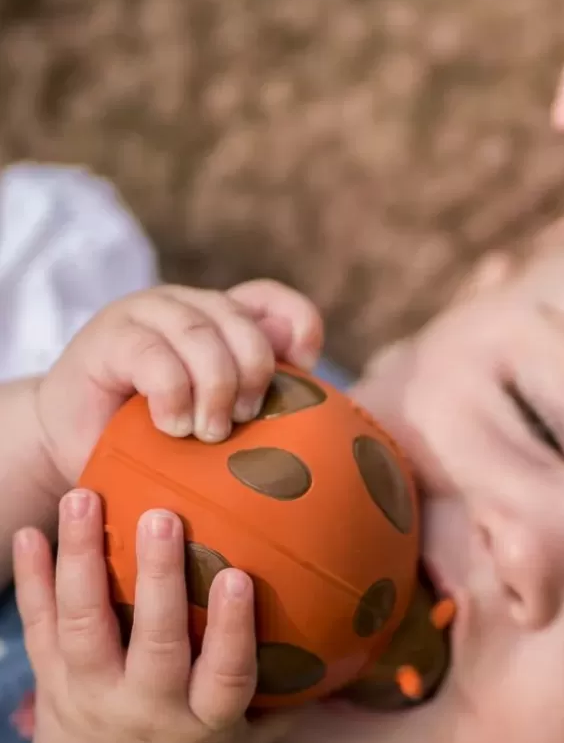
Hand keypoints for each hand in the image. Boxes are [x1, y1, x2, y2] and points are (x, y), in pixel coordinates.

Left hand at [12, 490, 288, 742]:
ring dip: (82, 559)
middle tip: (162, 515)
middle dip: (157, 577)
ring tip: (84, 498)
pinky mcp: (50, 690)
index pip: (224, 674)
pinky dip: (32, 580)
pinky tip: (30, 531)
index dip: (233, 626)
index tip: (240, 575)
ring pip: (84, 626)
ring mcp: (91, 698)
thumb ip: (288, 703)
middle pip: (153, 642)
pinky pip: (38, 630)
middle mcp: (146, 709)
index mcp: (203, 726)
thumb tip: (349, 649)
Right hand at [35, 279, 323, 486]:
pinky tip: (171, 426)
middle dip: (254, 373)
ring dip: (214, 389)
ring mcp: (147, 314)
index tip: (304, 367)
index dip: (299, 325)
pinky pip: (156, 357)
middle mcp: (189, 306)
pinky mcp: (109, 336)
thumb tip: (306, 379)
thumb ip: (259, 393)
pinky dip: (173, 395)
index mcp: (223, 319)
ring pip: (201, 333)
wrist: (77, 443)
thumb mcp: (219, 414)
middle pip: (244, 321)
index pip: (273, 300)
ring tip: (209, 433)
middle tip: (244, 420)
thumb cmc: (157, 435)